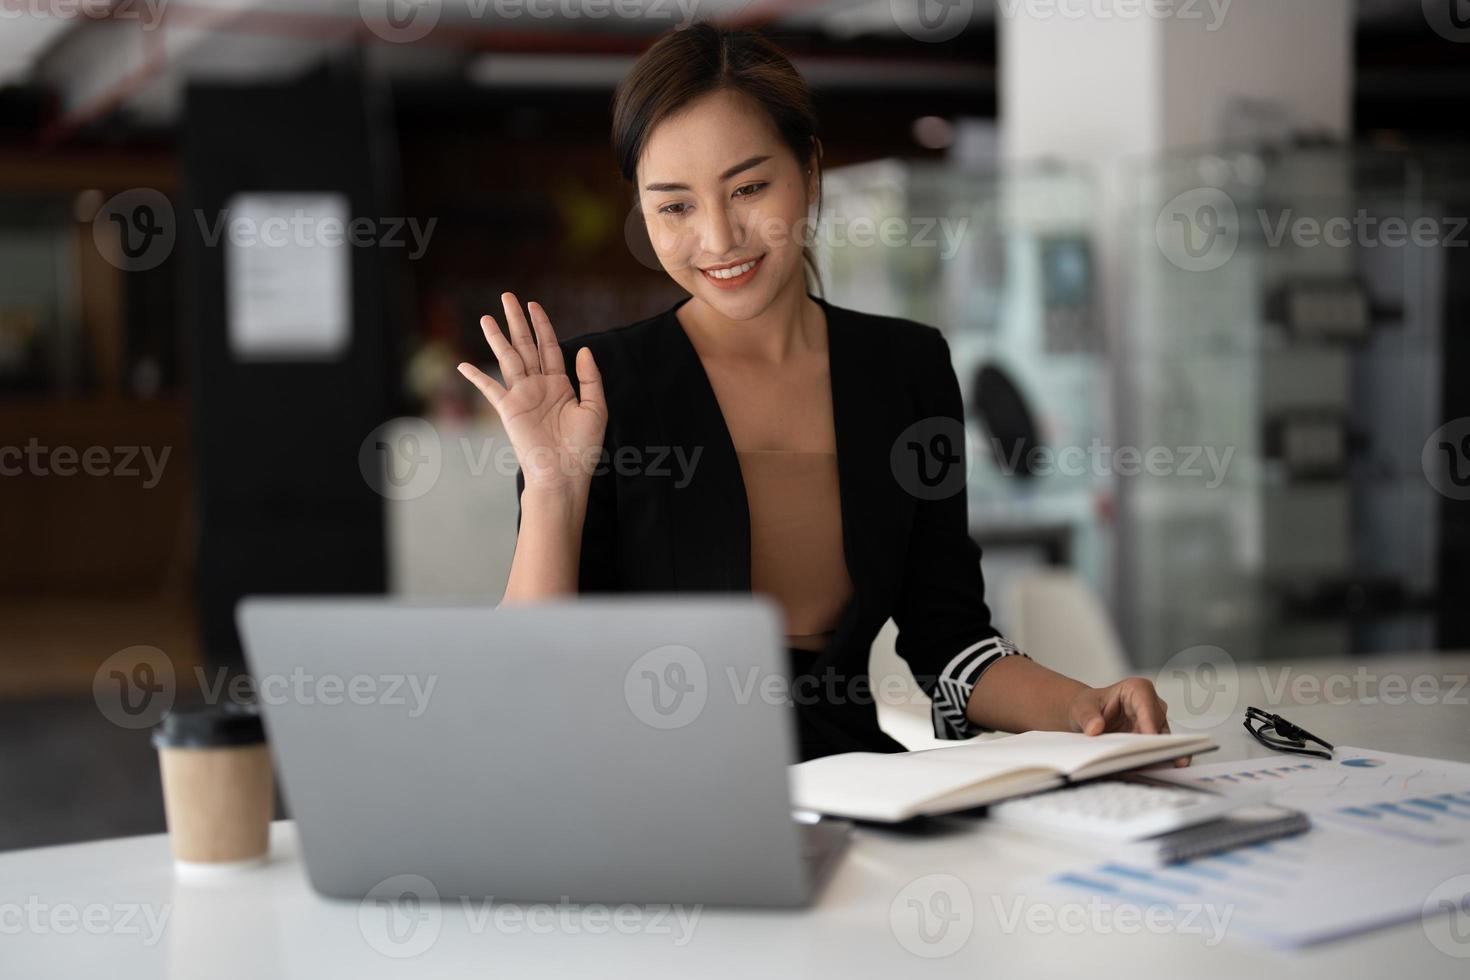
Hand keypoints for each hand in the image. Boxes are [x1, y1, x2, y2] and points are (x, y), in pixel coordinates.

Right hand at [457, 292, 606, 497]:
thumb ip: (590, 378)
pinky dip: (476, 377)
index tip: (534, 305)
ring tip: (486, 317)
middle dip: (517, 321)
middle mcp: (538, 386)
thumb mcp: (596, 408)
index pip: (549, 347)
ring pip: (508, 359)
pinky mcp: (508, 409)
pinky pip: (490, 388)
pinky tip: (463, 365)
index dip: (542, 325)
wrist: (564, 474)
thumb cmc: (583, 447)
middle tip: (507, 296)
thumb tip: (583, 349)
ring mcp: (521, 396)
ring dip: (497, 338)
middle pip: (525, 346)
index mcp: (560, 385)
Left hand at [1067, 677, 1189, 766]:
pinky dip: (1151, 761)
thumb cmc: (1087, 706)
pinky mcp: (1152, 739)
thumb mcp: (1082, 708)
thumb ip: (1087, 716)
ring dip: (1156, 755)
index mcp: (1137, 689)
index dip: (1150, 723)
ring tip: (1148, 768)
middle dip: (1156, 744)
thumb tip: (1095, 728)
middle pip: (1158, 726)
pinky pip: (1156, 751)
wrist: (1086, 716)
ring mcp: (1154, 723)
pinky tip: (1145, 770)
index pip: (1147, 707)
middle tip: (1152, 760)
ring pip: (1162, 741)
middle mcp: (1151, 705)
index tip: (1150, 738)